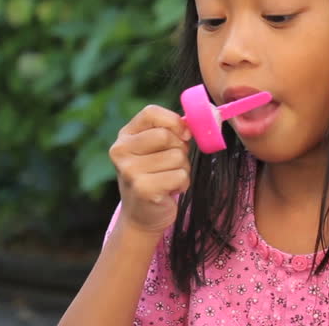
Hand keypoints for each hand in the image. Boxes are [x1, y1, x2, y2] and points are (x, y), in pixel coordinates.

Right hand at [109, 104, 191, 234]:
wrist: (141, 215)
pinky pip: (180, 176)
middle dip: (180, 148)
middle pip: (166, 135)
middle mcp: (121, 151)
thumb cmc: (155, 175)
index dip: (173, 121)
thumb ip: (173, 131)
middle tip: (173, 162)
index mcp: (124, 136)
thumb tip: (208, 116)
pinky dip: (182, 183)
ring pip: (177, 156)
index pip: (150, 113)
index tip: (183, 134)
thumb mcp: (156, 149)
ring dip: (182, 168)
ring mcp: (130, 171)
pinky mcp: (143, 189)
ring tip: (169, 178)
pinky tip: (169, 190)